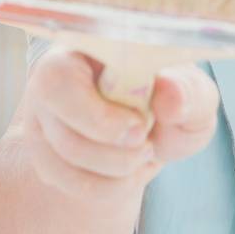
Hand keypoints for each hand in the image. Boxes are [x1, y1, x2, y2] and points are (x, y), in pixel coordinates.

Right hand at [20, 47, 220, 198]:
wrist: (155, 132)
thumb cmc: (173, 102)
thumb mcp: (194, 95)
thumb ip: (189, 92)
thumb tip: (169, 95)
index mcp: (85, 45)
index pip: (59, 78)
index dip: (99, 116)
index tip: (140, 127)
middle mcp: (51, 76)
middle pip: (60, 127)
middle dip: (113, 150)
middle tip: (146, 144)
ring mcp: (40, 116)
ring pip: (62, 158)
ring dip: (115, 170)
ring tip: (143, 154)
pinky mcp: (42, 153)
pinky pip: (65, 182)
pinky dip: (107, 187)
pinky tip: (128, 171)